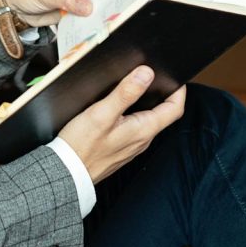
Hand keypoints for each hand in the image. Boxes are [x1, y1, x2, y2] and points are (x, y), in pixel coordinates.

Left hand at [2, 0, 104, 26]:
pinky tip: (84, 24)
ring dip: (92, 12)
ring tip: (90, 21)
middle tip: (100, 16)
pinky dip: (85, 18)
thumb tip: (88, 7)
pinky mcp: (75, 2)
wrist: (15, 5)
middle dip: (98, 2)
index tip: (104, 3)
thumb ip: (68, 0)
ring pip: (93, 1)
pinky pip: (86, 11)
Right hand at [57, 66, 186, 183]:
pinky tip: (118, 109)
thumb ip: (125, 93)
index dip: (178, 90)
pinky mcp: (120, 149)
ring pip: (147, 121)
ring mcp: (132, 146)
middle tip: (153, 77)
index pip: (174, 109)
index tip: (173, 76)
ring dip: (146, 103)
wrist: (67, 173)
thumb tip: (146, 73)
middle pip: (162, 114)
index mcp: (144, 130)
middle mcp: (142, 140)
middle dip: (161, 94)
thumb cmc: (82, 145)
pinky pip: (134, 129)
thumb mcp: (102, 113)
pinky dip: (133, 114)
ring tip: (135, 87)